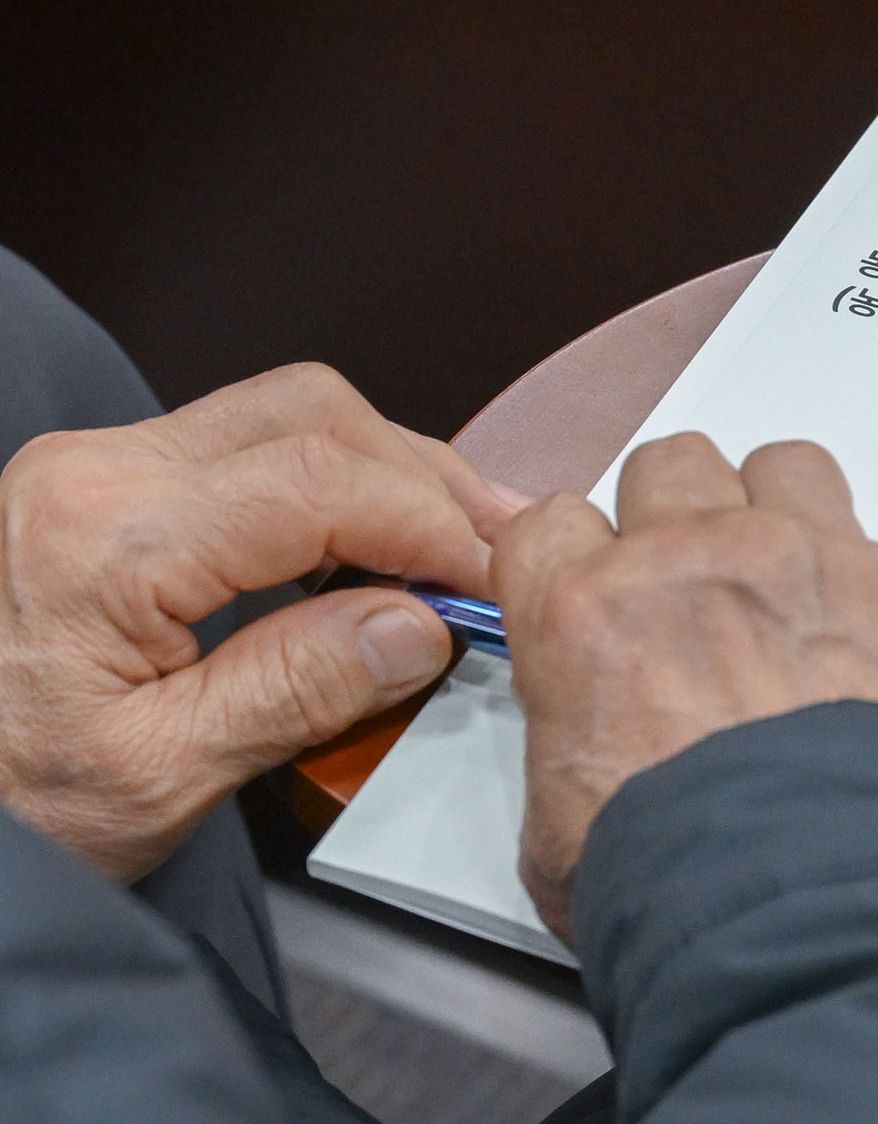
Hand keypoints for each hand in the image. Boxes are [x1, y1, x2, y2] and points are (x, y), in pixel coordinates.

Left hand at [0, 363, 519, 879]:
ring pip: (288, 414)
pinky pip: (248, 445)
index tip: (493, 580)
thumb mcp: (156, 777)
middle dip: (423, 478)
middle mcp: (95, 470)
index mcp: (103, 536)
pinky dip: (333, 483)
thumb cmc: (5, 798)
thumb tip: (418, 625)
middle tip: (494, 549)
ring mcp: (96, 466)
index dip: (432, 525)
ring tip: (451, 544)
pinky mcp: (105, 482)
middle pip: (313, 415)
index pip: (320, 483)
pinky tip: (372, 546)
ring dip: (385, 472)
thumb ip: (296, 690)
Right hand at [492, 434, 877, 943]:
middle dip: (685, 522)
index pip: (552, 522)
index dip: (580, 561)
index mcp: (591, 612)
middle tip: (709, 596)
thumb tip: (594, 758)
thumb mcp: (558, 833)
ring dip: (793, 517)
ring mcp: (819, 558)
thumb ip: (572, 747)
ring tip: (808, 596)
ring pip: (791, 465)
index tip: (604, 597)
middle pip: (674, 466)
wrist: (820, 915)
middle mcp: (702, 558)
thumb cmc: (683, 887)